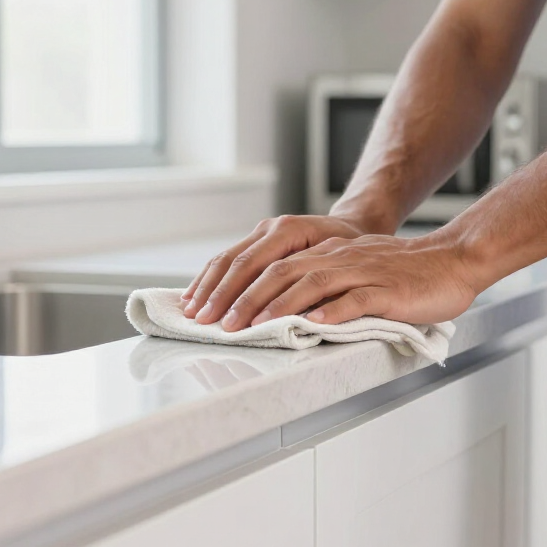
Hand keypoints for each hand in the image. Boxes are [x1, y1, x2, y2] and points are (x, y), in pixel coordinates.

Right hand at [182, 214, 368, 324]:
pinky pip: (226, 257)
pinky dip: (209, 278)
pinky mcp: (256, 239)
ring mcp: (261, 231)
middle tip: (203, 321)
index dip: (239, 296)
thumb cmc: (351, 249)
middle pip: (235, 262)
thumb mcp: (341, 265)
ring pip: (225, 258)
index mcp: (290, 231)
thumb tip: (293, 315)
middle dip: (216, 295)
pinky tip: (194, 295)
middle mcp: (271, 227)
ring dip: (206, 287)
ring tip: (191, 312)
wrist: (354, 225)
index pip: (255, 266)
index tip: (228, 322)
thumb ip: (315, 285)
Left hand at [218, 232, 480, 330]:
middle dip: (246, 299)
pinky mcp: (388, 290)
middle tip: (222, 324)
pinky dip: (333, 312)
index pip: (272, 266)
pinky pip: (356, 299)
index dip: (238, 286)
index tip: (214, 309)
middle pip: (282, 273)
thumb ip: (323, 285)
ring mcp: (363, 272)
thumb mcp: (356, 271)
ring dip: (280, 306)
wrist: (453, 260)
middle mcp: (339, 258)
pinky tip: (314, 325)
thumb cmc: (406, 274)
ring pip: (312, 284)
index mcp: (328, 254)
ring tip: (256, 326)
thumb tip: (288, 311)